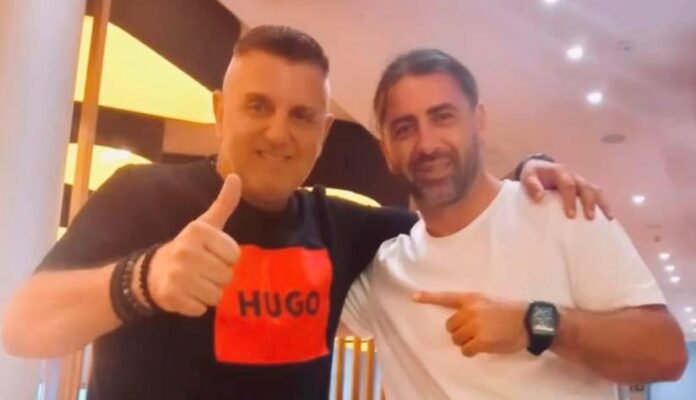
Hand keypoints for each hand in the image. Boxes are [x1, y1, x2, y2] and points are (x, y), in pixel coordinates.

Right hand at [148, 174, 241, 316]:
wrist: (151, 272)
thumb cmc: (188, 247)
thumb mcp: (205, 224)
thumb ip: (224, 203)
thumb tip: (237, 177)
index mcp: (198, 231)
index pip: (235, 255)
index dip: (226, 258)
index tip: (210, 254)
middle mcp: (187, 251)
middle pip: (227, 276)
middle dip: (218, 277)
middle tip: (202, 270)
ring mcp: (178, 275)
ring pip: (217, 294)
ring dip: (209, 292)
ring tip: (195, 282)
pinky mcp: (172, 296)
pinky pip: (202, 308)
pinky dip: (196, 306)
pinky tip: (185, 294)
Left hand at [414, 291, 526, 356]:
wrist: (529, 321)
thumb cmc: (511, 312)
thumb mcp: (489, 303)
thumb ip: (473, 309)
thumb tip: (461, 322)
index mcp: (472, 299)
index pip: (446, 297)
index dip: (428, 297)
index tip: (413, 297)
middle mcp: (470, 311)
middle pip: (450, 326)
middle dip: (460, 331)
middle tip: (475, 332)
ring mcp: (475, 326)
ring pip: (456, 339)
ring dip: (466, 342)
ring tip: (482, 338)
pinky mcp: (481, 341)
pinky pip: (466, 350)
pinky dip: (471, 352)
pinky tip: (483, 347)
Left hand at [519, 159, 612, 219]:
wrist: (538, 168)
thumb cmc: (533, 175)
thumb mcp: (527, 177)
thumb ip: (532, 185)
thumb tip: (539, 197)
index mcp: (561, 172)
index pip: (568, 185)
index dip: (571, 200)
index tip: (571, 215)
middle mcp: (574, 176)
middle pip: (586, 188)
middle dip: (589, 203)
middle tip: (590, 218)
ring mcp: (580, 181)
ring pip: (595, 190)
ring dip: (602, 203)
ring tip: (608, 218)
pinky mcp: (584, 187)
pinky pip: (597, 194)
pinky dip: (604, 204)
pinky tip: (609, 218)